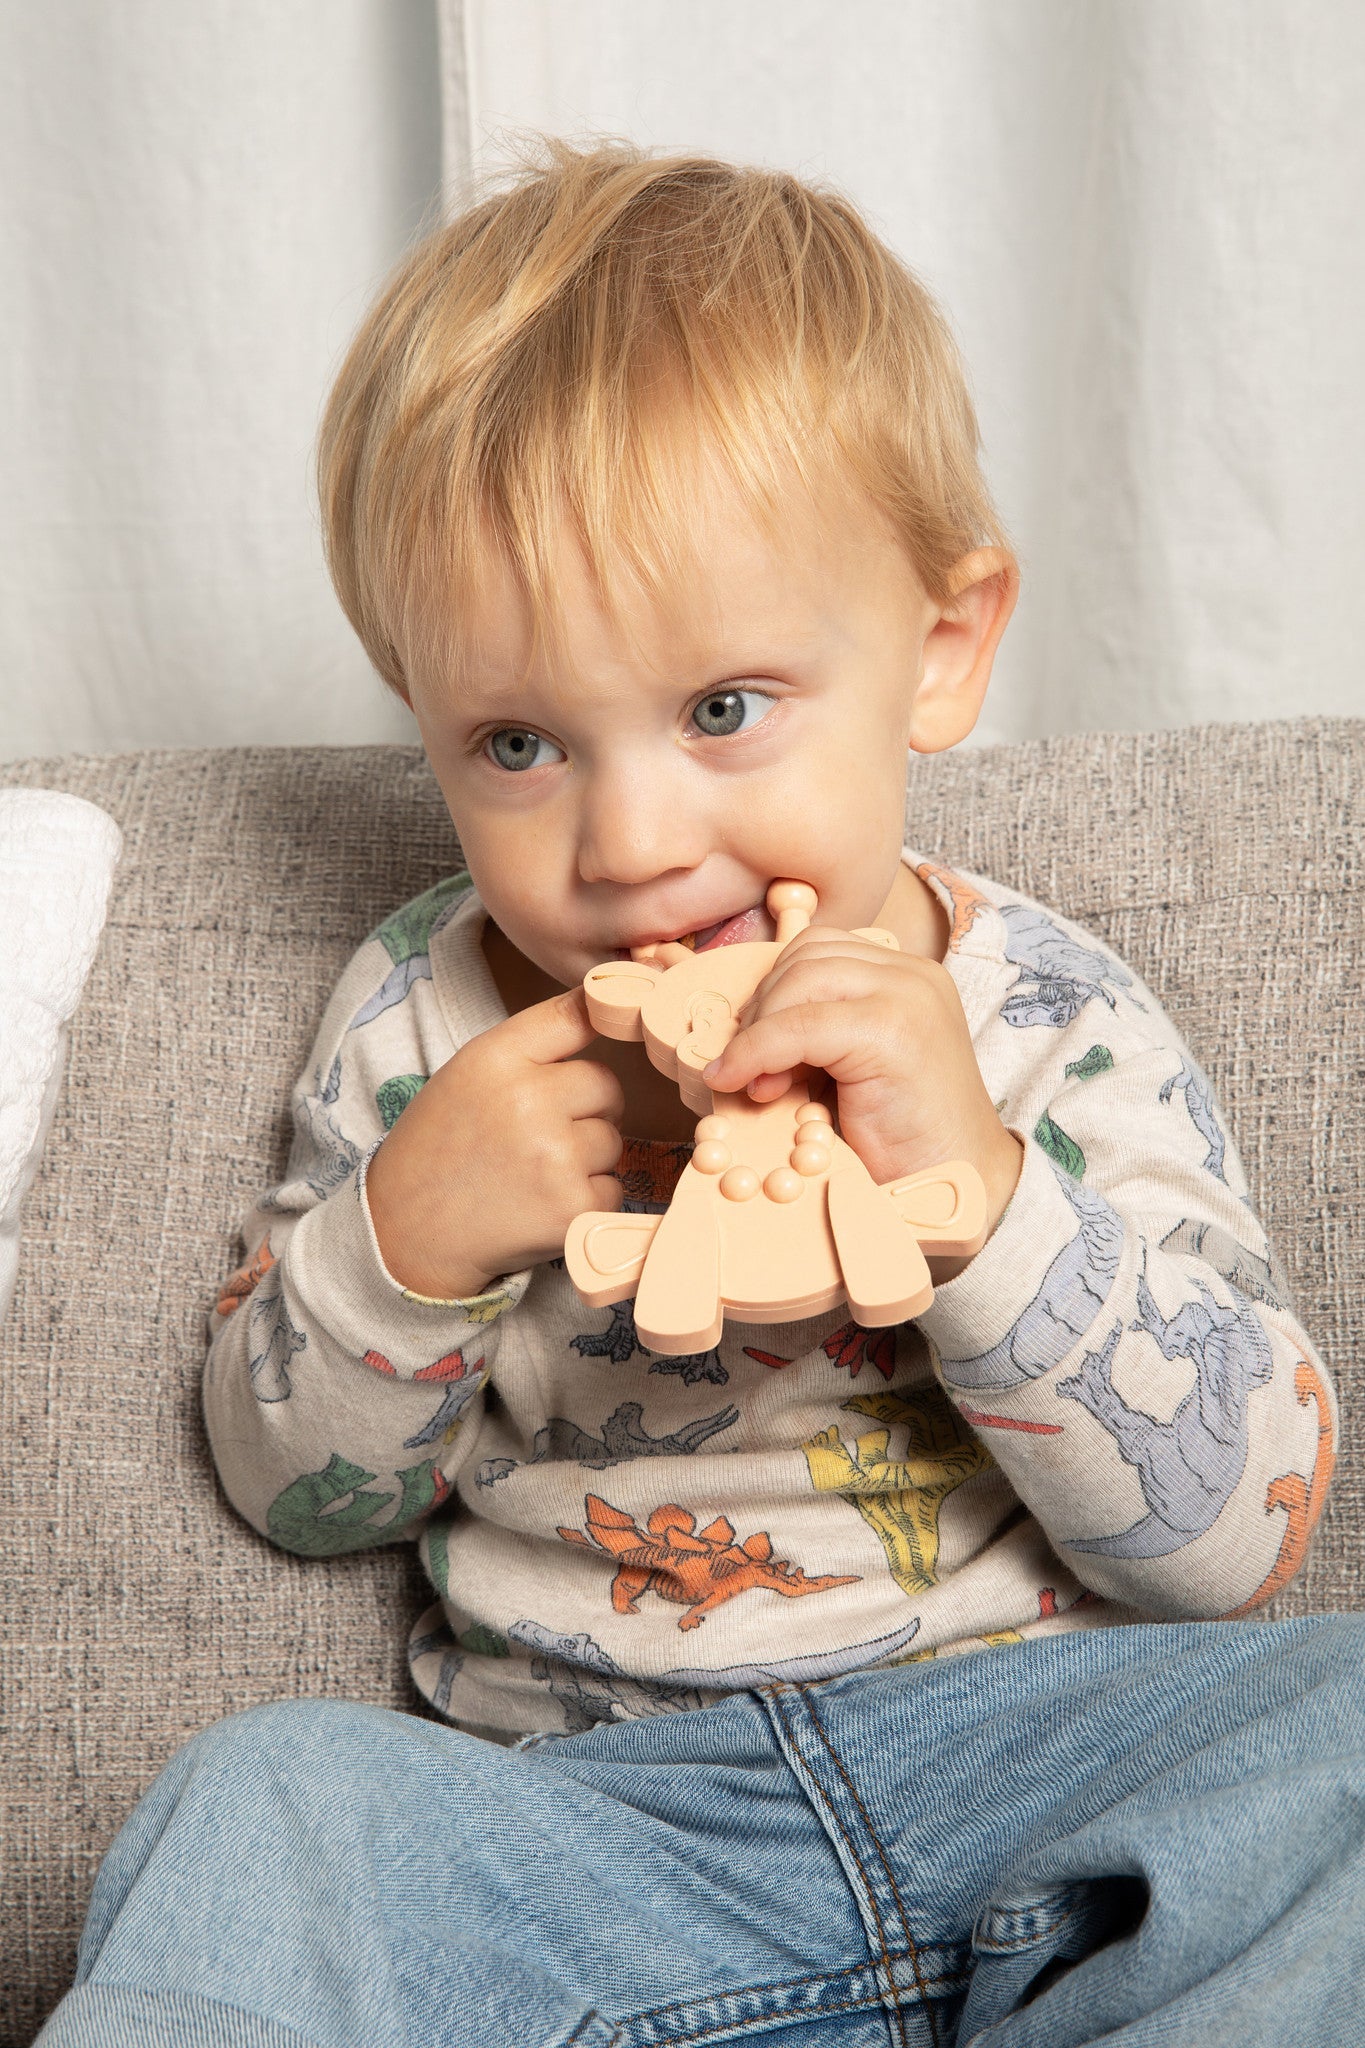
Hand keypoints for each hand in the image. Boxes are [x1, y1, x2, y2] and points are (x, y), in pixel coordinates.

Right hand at [364, 987, 624, 1297]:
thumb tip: (603, 1009)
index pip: (574, 1016)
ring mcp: (554, 1155)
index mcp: (496, 1059)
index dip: (600, 1018)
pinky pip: (612, 1188)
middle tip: (539, 1134)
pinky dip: (586, 1200)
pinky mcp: (573, 1206)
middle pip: (606, 1085)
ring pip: (612, 1140)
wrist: (408, 1235)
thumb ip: (529, 1047)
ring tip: (531, 1174)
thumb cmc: (441, 1150)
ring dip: (586, 1158)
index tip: (615, 1020)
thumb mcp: (467, 1076)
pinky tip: (540, 1205)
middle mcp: (528, 1099)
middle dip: (588, 1108)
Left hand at [699, 927, 1022, 1269]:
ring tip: (761, 1084)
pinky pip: (800, 1026)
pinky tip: (747, 1084)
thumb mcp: (852, 1069)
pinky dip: (758, 1052)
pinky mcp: (892, 1030)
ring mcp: (907, 996)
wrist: (956, 1188)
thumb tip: (739, 1031)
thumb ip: (814, 1036)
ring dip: (761, 1030)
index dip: (773, 995)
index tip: (752, 1049)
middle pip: (805, 957)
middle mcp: (912, 975)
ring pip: (800, 979)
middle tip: (751, 1070)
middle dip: (762, 1009)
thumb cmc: (901, 1141)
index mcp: (905, 978)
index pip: (817, 952)